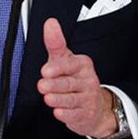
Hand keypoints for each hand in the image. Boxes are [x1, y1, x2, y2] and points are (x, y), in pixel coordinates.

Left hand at [36, 18, 117, 137]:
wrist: (95, 106)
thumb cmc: (75, 80)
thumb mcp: (64, 60)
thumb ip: (55, 43)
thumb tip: (50, 23)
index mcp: (82, 64)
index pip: (70, 64)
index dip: (58, 67)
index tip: (46, 70)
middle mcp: (88, 81)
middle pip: (69, 83)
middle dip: (55, 84)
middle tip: (42, 85)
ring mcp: (88, 98)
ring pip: (71, 99)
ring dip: (59, 99)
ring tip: (48, 98)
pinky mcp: (86, 114)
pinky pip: (76, 115)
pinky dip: (66, 115)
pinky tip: (59, 112)